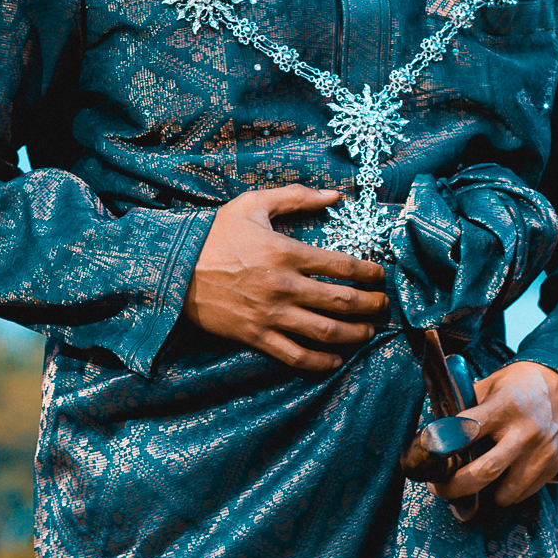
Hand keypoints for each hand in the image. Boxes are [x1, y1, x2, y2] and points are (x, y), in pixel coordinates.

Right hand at [184, 185, 388, 375]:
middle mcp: (285, 286)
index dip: (369, 273)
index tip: (380, 276)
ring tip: (368, 331)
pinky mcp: (256, 336)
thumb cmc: (215, 234)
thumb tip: (334, 195)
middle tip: (383, 306)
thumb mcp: (253, 205)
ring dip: (354, 334)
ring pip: (325, 331)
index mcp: (287, 252)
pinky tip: (334, 360)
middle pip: (342, 301)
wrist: (174, 270)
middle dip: (370, 305)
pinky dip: (319, 361)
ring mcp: (271, 315)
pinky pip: (295, 356)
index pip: (342, 266)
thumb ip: (296, 198)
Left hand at [432, 361, 557, 509]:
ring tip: (474, 481)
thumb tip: (439, 428)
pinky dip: (506, 491)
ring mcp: (540, 454)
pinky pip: (522, 494)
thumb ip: (468, 405)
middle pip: (482, 474)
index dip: (442, 446)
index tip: (429, 455)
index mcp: (504, 407)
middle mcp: (523, 433)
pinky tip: (500, 477)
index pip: (465, 432)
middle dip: (454, 487)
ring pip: (504, 494)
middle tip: (439, 487)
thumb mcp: (493, 383)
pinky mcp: (552, 467)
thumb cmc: (525, 383)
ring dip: (484, 494)